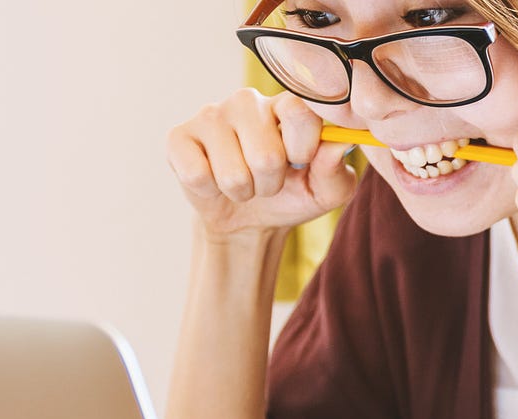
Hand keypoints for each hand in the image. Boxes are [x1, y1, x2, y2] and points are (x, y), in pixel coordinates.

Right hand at [166, 88, 357, 237]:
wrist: (248, 218)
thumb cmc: (292, 195)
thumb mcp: (326, 191)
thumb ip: (336, 169)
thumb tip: (339, 144)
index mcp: (288, 104)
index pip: (300, 112)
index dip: (303, 149)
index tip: (301, 162)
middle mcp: (248, 101)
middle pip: (266, 155)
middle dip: (270, 183)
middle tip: (268, 180)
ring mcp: (211, 115)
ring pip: (233, 173)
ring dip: (242, 191)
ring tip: (243, 183)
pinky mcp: (179, 136)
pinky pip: (197, 175)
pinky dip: (210, 191)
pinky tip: (213, 180)